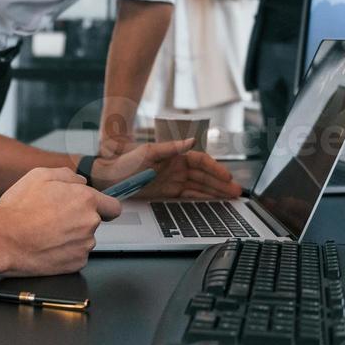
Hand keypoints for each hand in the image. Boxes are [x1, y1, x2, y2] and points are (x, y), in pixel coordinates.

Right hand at [0, 167, 119, 275]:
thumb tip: (81, 181)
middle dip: (79, 219)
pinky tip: (47, 245)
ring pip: (84, 239)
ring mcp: (83, 246)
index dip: (105, 206)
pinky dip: (65, 252)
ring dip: (71, 236)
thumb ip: (67, 175)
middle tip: (54, 218)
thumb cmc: (19, 209)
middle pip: (93, 222)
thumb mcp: (40, 175)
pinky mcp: (75, 264)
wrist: (2, 240)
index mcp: (86, 200)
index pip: (113, 206)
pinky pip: (75, 255)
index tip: (99, 209)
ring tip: (46, 232)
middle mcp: (89, 223)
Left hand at [93, 138, 241, 200]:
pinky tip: (212, 203)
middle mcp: (177, 167)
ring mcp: (173, 180)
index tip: (228, 177)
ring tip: (230, 199)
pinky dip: (201, 199)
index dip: (216, 169)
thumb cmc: (126, 160)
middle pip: (204, 176)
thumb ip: (171, 147)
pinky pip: (189, 196)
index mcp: (175, 155)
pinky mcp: (167, 192)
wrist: (108, 176)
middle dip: (221, 184)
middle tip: (236, 193)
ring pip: (199, 187)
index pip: (201, 162)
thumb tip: (191, 141)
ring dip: (214, 192)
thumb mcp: (148, 151)